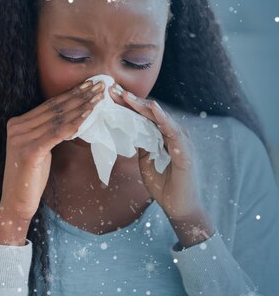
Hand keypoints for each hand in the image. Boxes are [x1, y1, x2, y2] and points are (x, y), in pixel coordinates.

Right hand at [0, 79, 105, 244]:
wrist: (16, 203)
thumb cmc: (30, 178)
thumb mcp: (40, 149)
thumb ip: (49, 132)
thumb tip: (74, 118)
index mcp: (17, 124)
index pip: (49, 105)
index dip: (71, 94)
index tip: (89, 85)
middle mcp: (16, 127)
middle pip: (55, 109)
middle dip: (80, 95)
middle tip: (99, 85)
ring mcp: (20, 138)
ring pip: (58, 119)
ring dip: (82, 107)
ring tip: (99, 97)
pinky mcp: (28, 151)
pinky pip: (57, 134)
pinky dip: (75, 123)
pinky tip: (89, 115)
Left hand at [106, 84, 201, 219]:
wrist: (179, 207)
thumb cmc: (163, 183)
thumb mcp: (145, 159)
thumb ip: (139, 142)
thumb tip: (124, 129)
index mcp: (161, 135)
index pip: (142, 115)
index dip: (127, 104)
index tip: (110, 94)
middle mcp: (172, 134)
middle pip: (150, 112)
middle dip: (131, 100)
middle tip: (114, 88)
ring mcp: (180, 141)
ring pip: (160, 118)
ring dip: (144, 106)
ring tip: (128, 96)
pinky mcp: (185, 152)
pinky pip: (174, 132)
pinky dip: (164, 119)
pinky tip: (154, 110)